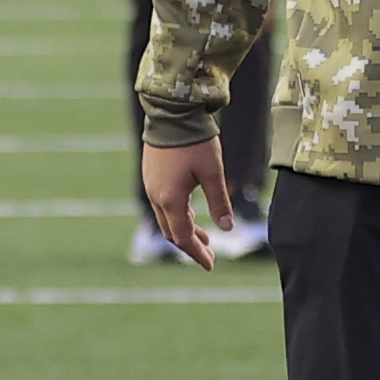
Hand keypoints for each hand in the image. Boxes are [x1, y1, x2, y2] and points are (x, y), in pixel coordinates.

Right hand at [140, 140, 230, 273]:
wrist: (172, 113)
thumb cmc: (195, 143)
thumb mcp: (213, 173)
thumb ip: (219, 202)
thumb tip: (228, 229)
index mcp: (170, 200)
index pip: (183, 237)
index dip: (197, 254)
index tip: (210, 265)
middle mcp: (157, 196)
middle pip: (172, 231)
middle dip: (191, 245)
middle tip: (210, 254)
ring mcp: (151, 185)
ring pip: (166, 218)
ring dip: (185, 229)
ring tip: (204, 236)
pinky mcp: (151, 175)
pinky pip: (163, 204)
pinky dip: (178, 215)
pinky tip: (192, 212)